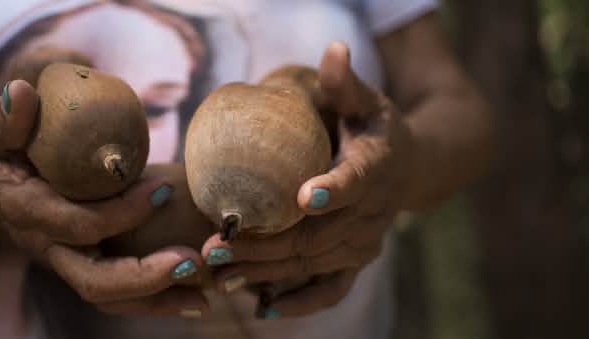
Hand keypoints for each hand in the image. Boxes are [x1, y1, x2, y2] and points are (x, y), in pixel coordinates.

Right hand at [0, 79, 207, 316]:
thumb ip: (5, 117)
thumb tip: (23, 93)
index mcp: (28, 214)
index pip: (78, 224)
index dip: (123, 213)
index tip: (165, 189)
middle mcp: (47, 247)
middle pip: (94, 282)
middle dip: (145, 277)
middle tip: (192, 260)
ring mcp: (66, 260)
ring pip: (109, 297)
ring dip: (158, 299)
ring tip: (205, 295)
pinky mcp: (83, 261)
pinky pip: (118, 292)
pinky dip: (155, 297)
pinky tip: (195, 294)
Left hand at [200, 42, 416, 317]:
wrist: (411, 167)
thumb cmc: (374, 126)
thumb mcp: (365, 100)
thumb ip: (345, 83)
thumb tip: (333, 49)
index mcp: (378, 165)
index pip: (358, 178)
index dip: (334, 188)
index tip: (303, 196)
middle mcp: (374, 211)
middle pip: (319, 232)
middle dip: (267, 243)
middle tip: (218, 246)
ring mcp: (365, 241)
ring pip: (313, 263)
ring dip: (266, 272)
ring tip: (219, 274)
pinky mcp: (356, 260)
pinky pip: (332, 289)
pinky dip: (301, 301)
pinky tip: (263, 308)